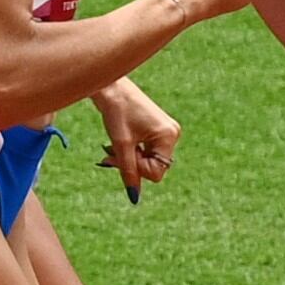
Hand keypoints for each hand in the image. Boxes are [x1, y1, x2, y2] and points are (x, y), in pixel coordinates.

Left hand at [91, 77, 179, 200]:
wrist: (112, 87)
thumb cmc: (116, 112)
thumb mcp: (121, 145)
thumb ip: (128, 171)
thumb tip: (134, 197)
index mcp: (168, 136)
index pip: (157, 172)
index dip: (137, 170)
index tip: (120, 157)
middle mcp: (173, 134)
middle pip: (154, 167)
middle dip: (133, 164)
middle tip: (112, 154)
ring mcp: (167, 131)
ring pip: (149, 160)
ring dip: (130, 158)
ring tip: (115, 146)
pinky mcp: (158, 129)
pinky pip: (148, 151)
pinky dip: (133, 151)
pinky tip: (121, 141)